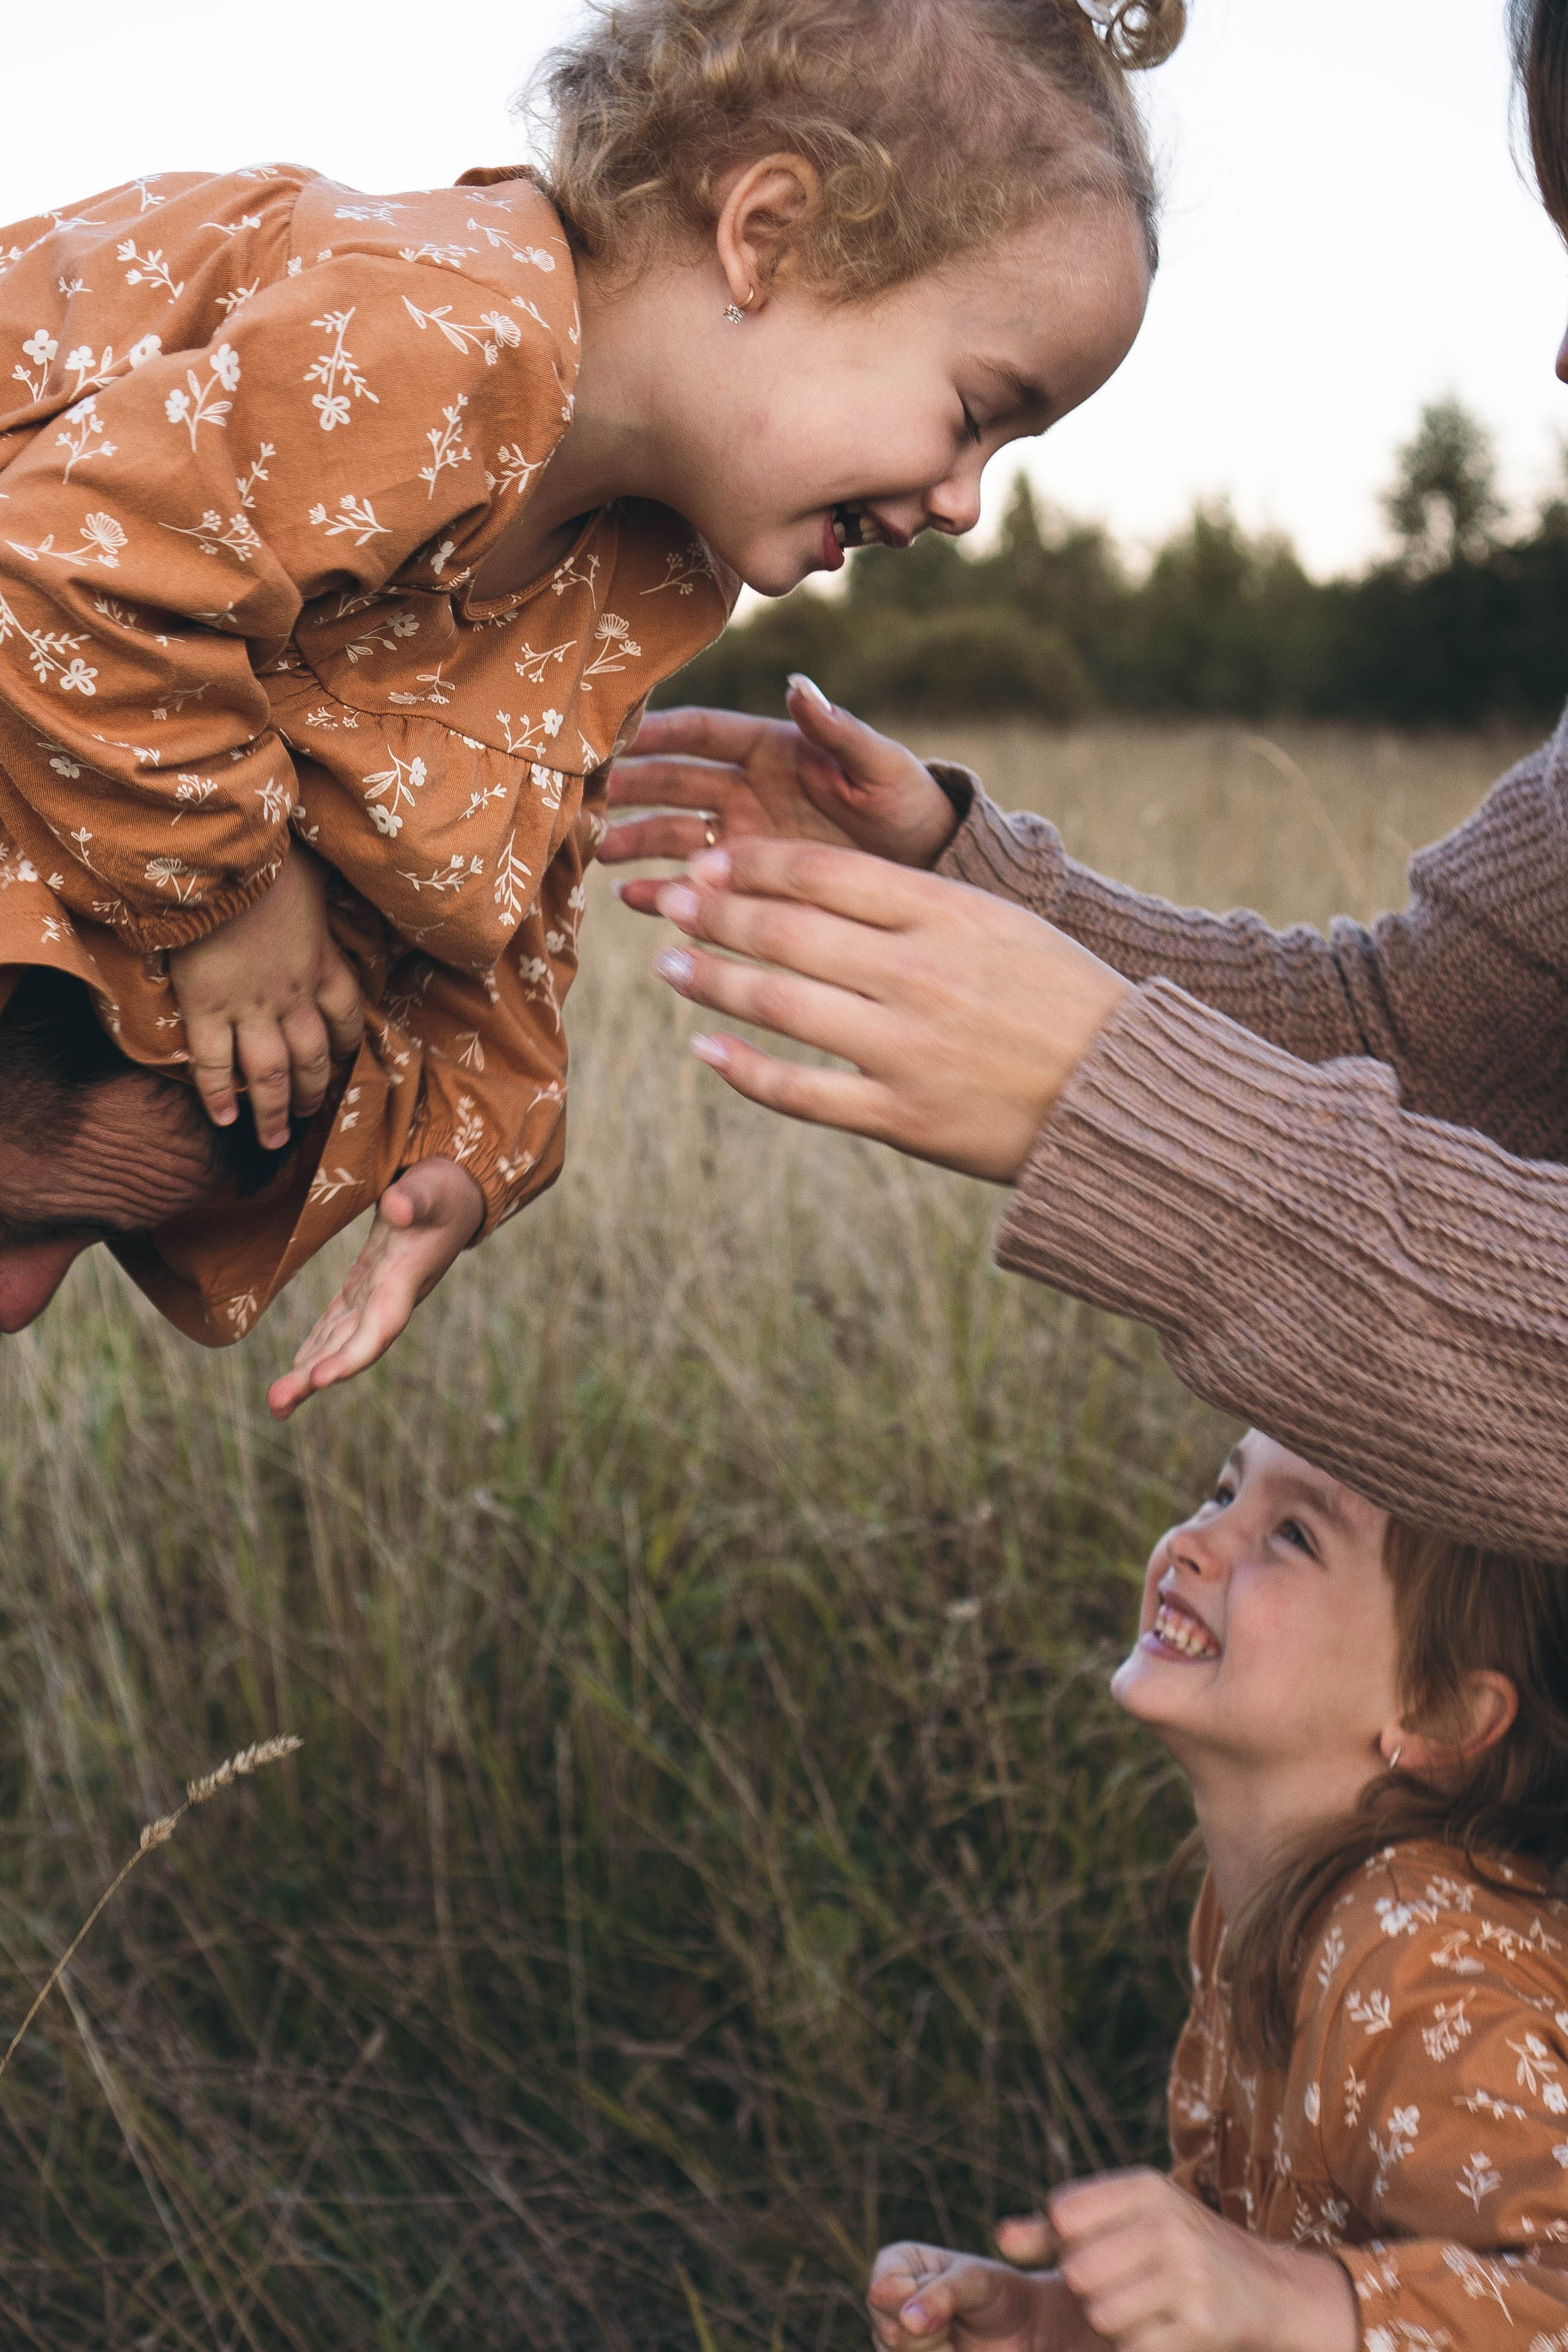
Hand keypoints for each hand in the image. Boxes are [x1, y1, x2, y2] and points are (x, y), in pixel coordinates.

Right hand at [169, 843, 363, 1149]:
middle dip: (312, 1092)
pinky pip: (213, 1063)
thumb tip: (330, 881)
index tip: (343, 1060)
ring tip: (272, 1141)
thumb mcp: (316, 875)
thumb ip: (321, 894)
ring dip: (272, 1112)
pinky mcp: (206, 1007)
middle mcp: (293, 995)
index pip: (347, 1017)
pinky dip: (217, 1094)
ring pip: (269, 1074)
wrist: (221, 858)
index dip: (347, 1045)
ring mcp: (250, 1006)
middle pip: (312, 1058)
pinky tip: (222, 1118)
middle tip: (307, 1115)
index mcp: (322, 963)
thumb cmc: (270, 856)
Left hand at [267, 1158, 483, 1418]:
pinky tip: (298, 1368)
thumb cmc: (444, 1191)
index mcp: (404, 1280)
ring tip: (277, 1403)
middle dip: (316, 1377)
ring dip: (309, 1372)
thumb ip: (414, 1198)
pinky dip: (317, 1348)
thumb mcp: (431, 1188)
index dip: (352, 1356)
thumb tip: (396, 1207)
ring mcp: (376, 1297)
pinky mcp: (364, 1287)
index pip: (379, 1327)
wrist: (456, 1194)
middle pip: (352, 1348)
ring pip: (339, 1342)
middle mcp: (389, 1299)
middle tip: (277, 1404)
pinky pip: (337, 1325)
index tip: (321, 1379)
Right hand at [603, 677, 959, 913]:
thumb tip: (799, 684)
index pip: (704, 732)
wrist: (929, 864)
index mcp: (773, 749)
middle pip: (674, 782)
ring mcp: (741, 838)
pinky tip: (629, 898)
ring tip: (596, 851)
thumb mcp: (881, 765)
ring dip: (634, 840)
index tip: (617, 731)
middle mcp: (747, 790)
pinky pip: (694, 883)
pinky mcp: (746, 883)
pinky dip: (661, 890)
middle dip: (630, 787)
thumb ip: (837, 730)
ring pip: (673, 833)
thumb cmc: (908, 803)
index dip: (661, 731)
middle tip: (587, 794)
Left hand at [652, 840, 1129, 1183]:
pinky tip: (705, 1049)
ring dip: (713, 981)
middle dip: (716, 913)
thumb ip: (916, 903)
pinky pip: (801, 1092)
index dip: (754, 866)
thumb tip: (813, 888)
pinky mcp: (902, 1117)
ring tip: (669, 964)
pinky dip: (744, 1070)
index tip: (714, 863)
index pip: (824, 875)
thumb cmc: (1060, 999)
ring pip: (780, 1006)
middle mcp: (920, 977)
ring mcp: (907, 1050)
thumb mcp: (1002, 925)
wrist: (1120, 1095)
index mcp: (948, 916)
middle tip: (673, 902)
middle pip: (788, 933)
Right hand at [868, 2239, 1086, 2351]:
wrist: (1023, 2331)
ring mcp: (896, 2338)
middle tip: (956, 2321)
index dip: (912, 2301)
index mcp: (897, 2264)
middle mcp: (890, 2302)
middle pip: (887, 2332)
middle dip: (930, 2335)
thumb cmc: (999, 2293)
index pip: (881, 2290)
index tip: (948, 2294)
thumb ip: (943, 2294)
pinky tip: (955, 2351)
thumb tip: (908, 2320)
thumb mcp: (976, 2281)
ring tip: (956, 2338)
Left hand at [1045, 2172, 1358, 2351]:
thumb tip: (1003, 2240)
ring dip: (1114, 2324)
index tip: (1099, 2248)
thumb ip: (1058, 2229)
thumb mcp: (1128, 2222)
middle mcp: (1169, 2221)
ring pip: (1102, 2313)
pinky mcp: (1204, 2322)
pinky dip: (1139, 2349)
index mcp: (1147, 2187)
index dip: (1069, 2242)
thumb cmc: (1180, 2252)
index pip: (1065, 2214)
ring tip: (1147, 2309)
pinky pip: (1134, 2347)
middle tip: (1126, 2287)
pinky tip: (1164, 2333)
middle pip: (1078, 2270)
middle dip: (1090, 2289)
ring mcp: (1190, 2271)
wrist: (1273, 2291)